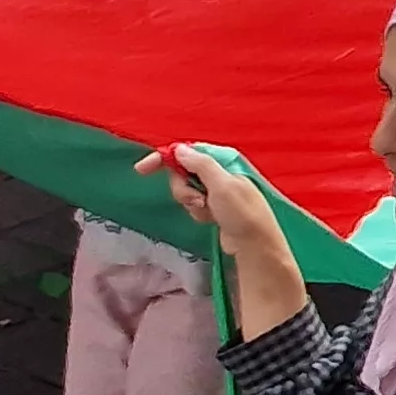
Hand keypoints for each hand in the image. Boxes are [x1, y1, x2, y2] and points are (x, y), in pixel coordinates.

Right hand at [138, 144, 283, 260]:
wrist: (253, 245)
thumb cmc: (242, 214)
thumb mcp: (221, 185)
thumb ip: (200, 165)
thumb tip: (179, 149)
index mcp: (223, 162)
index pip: (188, 152)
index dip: (165, 158)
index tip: (142, 169)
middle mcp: (219, 173)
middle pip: (183, 172)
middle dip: (183, 188)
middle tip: (197, 200)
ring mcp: (216, 190)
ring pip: (186, 190)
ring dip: (190, 202)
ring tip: (207, 211)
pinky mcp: (213, 206)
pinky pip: (192, 204)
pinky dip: (196, 212)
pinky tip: (209, 218)